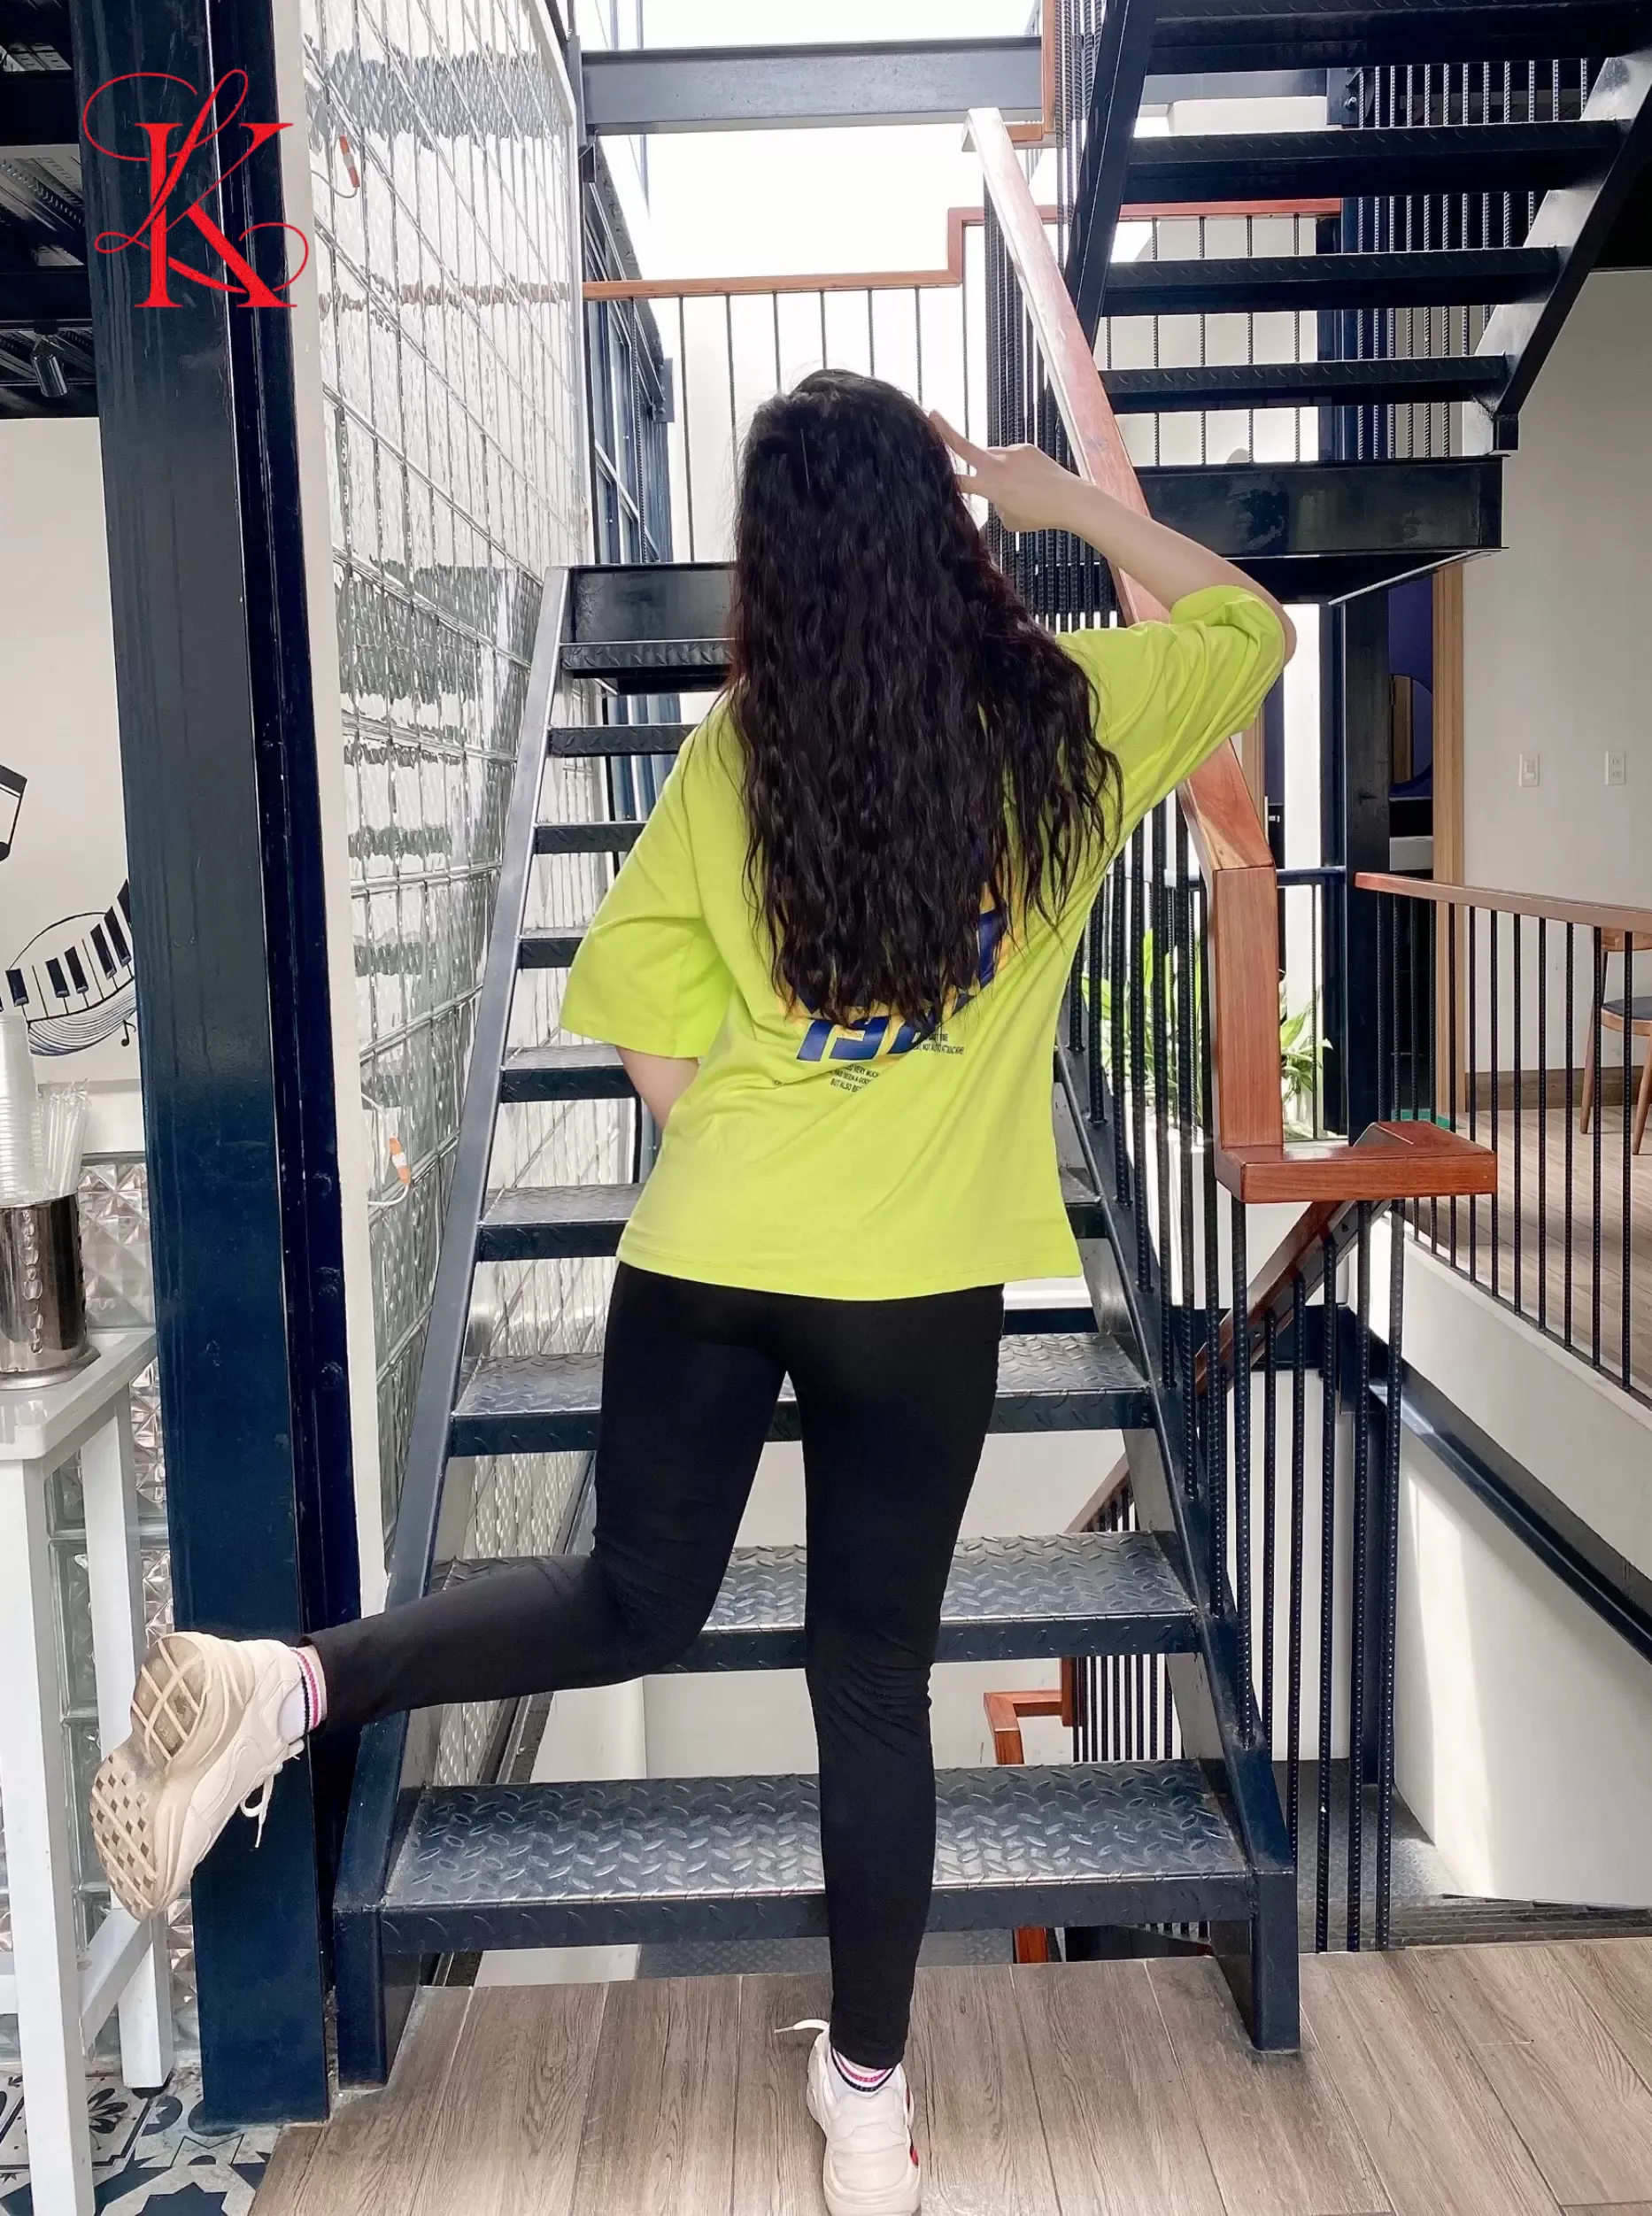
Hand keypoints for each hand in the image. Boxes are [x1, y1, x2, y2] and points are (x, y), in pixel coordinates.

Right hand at [930, 412, 1085, 534]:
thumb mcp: (1010, 520)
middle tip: (933, 414)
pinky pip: (1009, 455)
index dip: (946, 481)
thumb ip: (996, 504)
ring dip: (992, 466)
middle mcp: (997, 465)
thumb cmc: (1039, 514)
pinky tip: (1027, 479)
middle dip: (946, 431)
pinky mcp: (1024, 448)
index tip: (934, 476)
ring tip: (1014, 485)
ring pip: (990, 455)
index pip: (959, 481)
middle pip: (965, 446)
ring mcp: (1011, 453)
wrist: (1069, 499)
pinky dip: (1012, 466)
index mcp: (989, 486)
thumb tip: (996, 494)